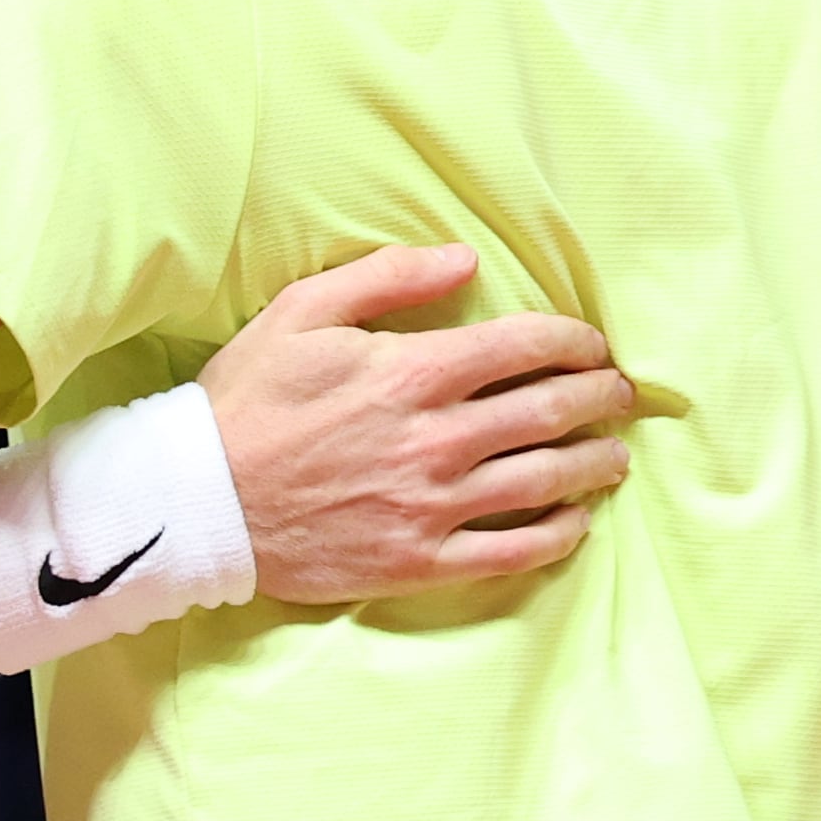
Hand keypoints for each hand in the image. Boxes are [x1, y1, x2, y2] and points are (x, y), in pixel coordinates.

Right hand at [204, 244, 657, 604]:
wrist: (199, 501)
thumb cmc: (247, 400)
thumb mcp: (302, 311)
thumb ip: (388, 278)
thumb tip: (464, 259)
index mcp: (413, 371)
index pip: (528, 348)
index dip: (576, 342)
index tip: (592, 345)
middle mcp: (437, 439)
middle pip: (553, 412)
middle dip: (603, 398)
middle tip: (621, 394)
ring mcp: (434, 505)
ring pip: (548, 482)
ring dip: (596, 464)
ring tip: (613, 455)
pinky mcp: (421, 561)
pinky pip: (515, 551)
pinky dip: (560, 533)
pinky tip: (575, 520)